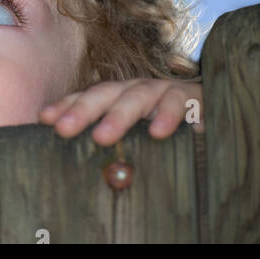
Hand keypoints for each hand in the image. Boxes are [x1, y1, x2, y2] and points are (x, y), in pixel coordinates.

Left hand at [39, 78, 203, 143]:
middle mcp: (137, 90)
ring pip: (137, 97)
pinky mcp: (193, 98)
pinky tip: (159, 132)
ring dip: (119, 115)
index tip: (44, 120)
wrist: (215, 112)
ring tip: (102, 136)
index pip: (87, 97)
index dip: (66, 106)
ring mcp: (163, 91)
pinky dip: (169, 115)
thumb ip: (114, 145)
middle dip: (82, 110)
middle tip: (63, 130)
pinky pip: (179, 104)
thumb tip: (80, 169)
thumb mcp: (137, 137)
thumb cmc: (168, 130)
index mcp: (119, 97)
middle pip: (105, 94)